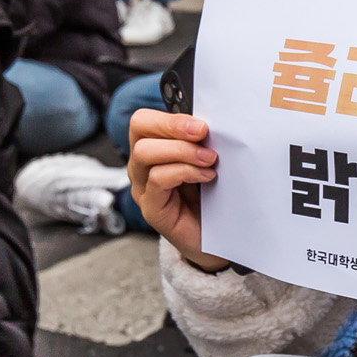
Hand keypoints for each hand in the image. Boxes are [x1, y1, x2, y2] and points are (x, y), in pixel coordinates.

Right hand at [127, 108, 225, 270]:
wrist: (218, 241)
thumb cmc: (213, 198)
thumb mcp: (208, 161)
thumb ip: (203, 141)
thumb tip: (214, 121)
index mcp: (154, 148)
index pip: (145, 120)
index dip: (170, 116)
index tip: (201, 124)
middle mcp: (142, 165)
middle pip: (139, 127)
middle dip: (173, 126)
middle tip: (203, 133)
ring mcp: (142, 187)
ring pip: (145, 152)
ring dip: (182, 151)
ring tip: (210, 160)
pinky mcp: (150, 208)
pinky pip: (157, 179)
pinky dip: (184, 172)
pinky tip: (206, 177)